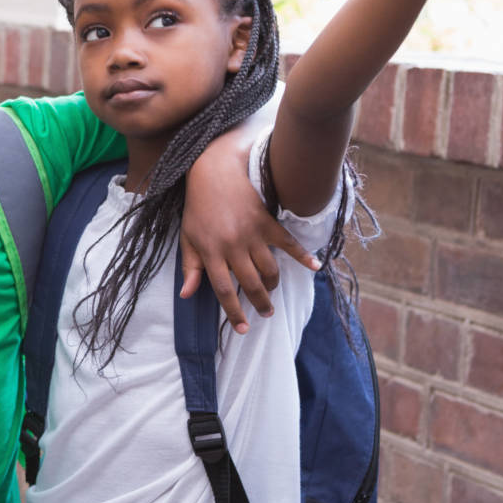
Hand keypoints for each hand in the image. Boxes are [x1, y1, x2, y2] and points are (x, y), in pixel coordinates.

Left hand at [181, 146, 318, 333]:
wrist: (215, 173)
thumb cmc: (198, 209)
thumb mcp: (188, 238)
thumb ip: (190, 267)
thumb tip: (187, 295)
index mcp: (211, 252)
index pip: (224, 290)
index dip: (234, 312)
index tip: (243, 329)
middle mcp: (233, 246)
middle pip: (251, 284)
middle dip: (260, 303)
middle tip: (266, 313)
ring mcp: (252, 234)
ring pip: (269, 269)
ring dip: (273, 285)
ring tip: (271, 291)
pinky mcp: (267, 222)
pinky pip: (288, 242)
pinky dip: (303, 255)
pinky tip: (314, 266)